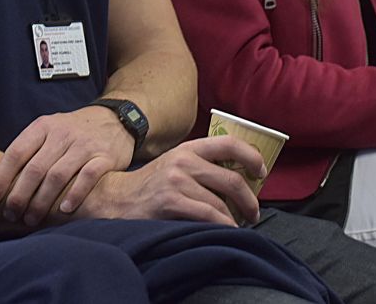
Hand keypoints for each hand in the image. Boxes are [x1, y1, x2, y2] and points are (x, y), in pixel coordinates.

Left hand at [0, 106, 134, 225]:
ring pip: (58, 175)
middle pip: (35, 168)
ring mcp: (85, 144)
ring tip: (32, 219)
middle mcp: (62, 133)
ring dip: (42, 201)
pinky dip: (75, 194)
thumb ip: (29, 151)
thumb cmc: (73, 132)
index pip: (17, 152)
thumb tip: (0, 183)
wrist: (115, 119)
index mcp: (44, 126)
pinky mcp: (105, 156)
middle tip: (11, 214)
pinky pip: (88, 177)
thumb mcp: (49, 131)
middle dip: (19, 195)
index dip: (2, 176)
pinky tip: (65, 210)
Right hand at [78, 136, 262, 226]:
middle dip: (250, 200)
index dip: (251, 156)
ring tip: (238, 226)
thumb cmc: (150, 186)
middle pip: (232, 178)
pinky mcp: (171, 201)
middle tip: (254, 213)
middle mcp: (184, 161)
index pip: (229, 143)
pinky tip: (226, 231)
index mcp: (188, 149)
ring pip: (222, 202)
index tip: (261, 172)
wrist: (114, 199)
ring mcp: (177, 181)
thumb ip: (200, 167)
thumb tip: (237, 180)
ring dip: (236, 218)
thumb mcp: (174, 166)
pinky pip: (208, 215)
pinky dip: (223, 226)